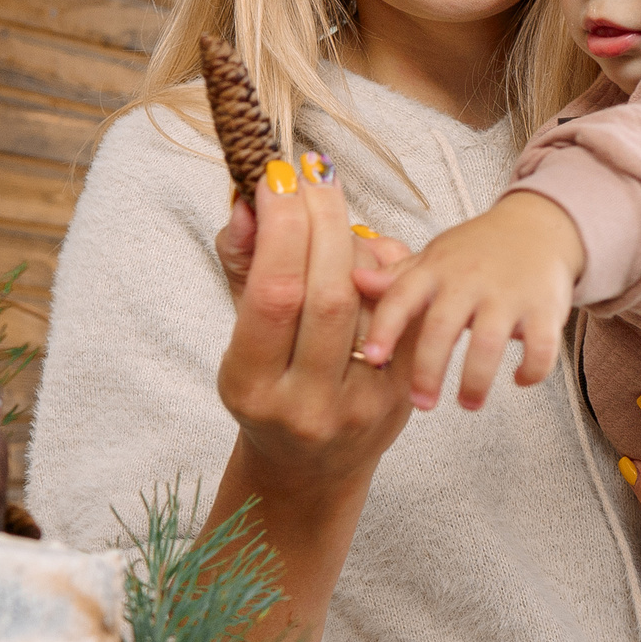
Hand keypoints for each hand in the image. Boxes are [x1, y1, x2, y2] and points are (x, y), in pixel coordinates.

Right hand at [207, 157, 413, 641]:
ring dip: (353, 240)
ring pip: (371, 304)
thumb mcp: (239, 335)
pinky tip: (366, 248)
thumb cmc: (266, 387)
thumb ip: (241, 266)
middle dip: (321, 221)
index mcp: (252, 387)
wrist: (308, 467)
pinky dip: (385, 273)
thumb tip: (249, 203)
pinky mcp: (400, 399)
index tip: (275, 179)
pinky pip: (401, 319)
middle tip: (311, 174)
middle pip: (329, 293)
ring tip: (331, 205)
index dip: (280, 228)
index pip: (275, 294)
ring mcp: (360, 406)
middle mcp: (307, 403)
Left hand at [354, 192, 584, 411]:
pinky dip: (531, 371)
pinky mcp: (545, 308)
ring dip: (475, 381)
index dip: (385, 328)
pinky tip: (519, 380)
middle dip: (427, 371)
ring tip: (468, 404)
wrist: (539, 226)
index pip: (401, 297)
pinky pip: (540, 348)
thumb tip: (354, 281)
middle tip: (421, 403)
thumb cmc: (477, 251)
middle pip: (441, 329)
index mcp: (436, 270)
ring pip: (488, 344)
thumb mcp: (435, 258)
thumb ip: (397, 278)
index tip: (372, 358)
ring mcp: (508, 294)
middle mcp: (469, 280)